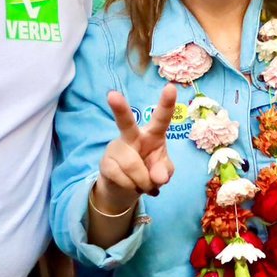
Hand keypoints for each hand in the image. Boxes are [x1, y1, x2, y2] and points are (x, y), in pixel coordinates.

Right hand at [93, 85, 176, 214]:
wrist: (125, 189)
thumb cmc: (148, 171)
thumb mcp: (163, 171)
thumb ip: (165, 170)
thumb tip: (158, 177)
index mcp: (152, 134)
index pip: (161, 119)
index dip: (166, 104)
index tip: (171, 87)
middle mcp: (132, 136)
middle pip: (126, 122)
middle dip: (120, 109)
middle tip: (112, 95)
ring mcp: (116, 148)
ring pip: (132, 165)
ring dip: (143, 182)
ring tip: (144, 186)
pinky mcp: (105, 163)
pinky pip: (122, 178)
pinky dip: (132, 187)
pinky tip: (132, 185)